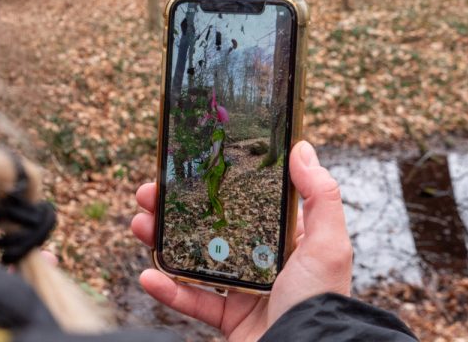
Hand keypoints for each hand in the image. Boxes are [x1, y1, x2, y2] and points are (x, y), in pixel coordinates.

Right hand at [130, 141, 351, 340]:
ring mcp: (243, 291)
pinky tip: (148, 275)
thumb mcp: (328, 245)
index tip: (185, 169)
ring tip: (139, 224)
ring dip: (161, 242)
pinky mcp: (228, 319)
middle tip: (149, 194)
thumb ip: (319, 196)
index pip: (242, 202)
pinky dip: (166, 290)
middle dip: (174, 210)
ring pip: (193, 259)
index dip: (211, 185)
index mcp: (284, 240)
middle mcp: (261, 262)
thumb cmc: (322, 303)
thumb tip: (303, 148)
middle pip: (209, 227)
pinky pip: (191, 301)